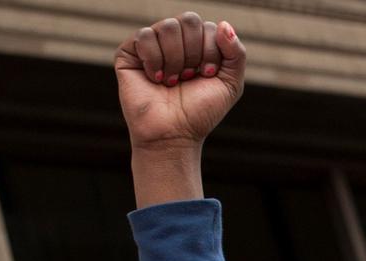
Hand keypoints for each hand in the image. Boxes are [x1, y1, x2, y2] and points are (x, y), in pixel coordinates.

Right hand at [114, 12, 244, 150]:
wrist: (174, 134)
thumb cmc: (201, 111)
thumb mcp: (231, 84)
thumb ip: (236, 53)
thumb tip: (224, 24)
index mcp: (197, 43)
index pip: (207, 26)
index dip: (211, 52)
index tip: (207, 75)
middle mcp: (174, 40)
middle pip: (188, 20)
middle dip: (193, 54)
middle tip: (188, 77)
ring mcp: (151, 44)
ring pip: (167, 27)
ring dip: (176, 60)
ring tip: (172, 81)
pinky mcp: (129, 52)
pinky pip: (144, 36)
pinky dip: (155, 61)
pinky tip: (155, 79)